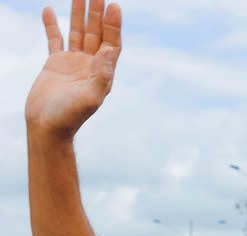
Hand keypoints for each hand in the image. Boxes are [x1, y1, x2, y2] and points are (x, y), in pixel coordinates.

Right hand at [25, 0, 121, 138]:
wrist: (48, 127)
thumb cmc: (70, 116)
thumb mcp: (90, 97)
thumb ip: (101, 74)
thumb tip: (109, 50)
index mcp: (103, 73)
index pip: (112, 43)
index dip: (113, 25)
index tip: (114, 6)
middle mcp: (91, 65)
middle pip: (97, 33)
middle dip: (97, 14)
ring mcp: (73, 63)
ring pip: (78, 32)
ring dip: (79, 14)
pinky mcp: (55, 63)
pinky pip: (55, 39)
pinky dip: (52, 25)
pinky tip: (49, 9)